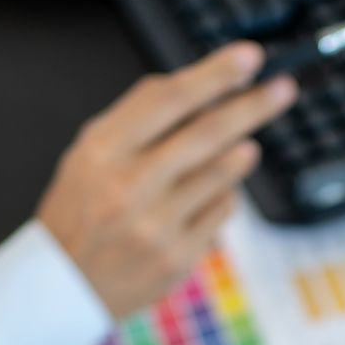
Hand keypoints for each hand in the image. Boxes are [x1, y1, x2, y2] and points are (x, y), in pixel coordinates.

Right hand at [36, 42, 296, 317]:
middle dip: (252, 106)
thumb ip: (139, 119)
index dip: (215, 74)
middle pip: (207, 132)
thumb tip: (198, 85)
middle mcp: (129, 186)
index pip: (169, 98)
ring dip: (242, 152)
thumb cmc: (80, 211)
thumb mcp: (88, 153)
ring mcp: (156, 225)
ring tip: (246, 144)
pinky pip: (222, 211)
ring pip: (223, 173)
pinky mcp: (178, 257)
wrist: (62, 286)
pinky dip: (224, 195)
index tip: (249, 58)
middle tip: (282, 88)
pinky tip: (210, 195)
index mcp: (103, 150)